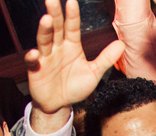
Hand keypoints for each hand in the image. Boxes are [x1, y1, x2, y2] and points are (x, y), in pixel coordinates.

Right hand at [26, 0, 123, 130]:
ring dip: (44, 30)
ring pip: (44, 41)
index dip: (72, 15)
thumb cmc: (75, 86)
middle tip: (52, 0)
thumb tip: (122, 44)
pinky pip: (33, 62)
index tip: (72, 1)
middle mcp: (58, 48)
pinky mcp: (36, 70)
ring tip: (46, 19)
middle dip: (54, 14)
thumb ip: (106, 58)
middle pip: (55, 28)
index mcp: (72, 46)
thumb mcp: (93, 73)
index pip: (72, 27)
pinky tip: (36, 53)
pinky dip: (33, 57)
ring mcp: (46, 58)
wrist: (59, 104)